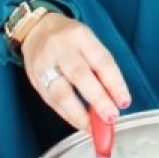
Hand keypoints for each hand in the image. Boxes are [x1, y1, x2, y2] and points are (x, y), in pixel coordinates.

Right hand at [21, 13, 130, 129]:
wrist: (37, 29)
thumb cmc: (71, 39)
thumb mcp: (89, 43)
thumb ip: (101, 68)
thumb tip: (115, 99)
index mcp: (81, 36)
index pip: (101, 60)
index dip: (114, 83)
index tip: (124, 102)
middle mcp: (61, 49)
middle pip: (80, 75)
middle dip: (97, 99)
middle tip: (111, 117)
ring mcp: (44, 64)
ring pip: (61, 91)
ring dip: (79, 114)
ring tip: (94, 128)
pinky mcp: (34, 80)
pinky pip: (51, 101)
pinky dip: (67, 115)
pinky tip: (79, 123)